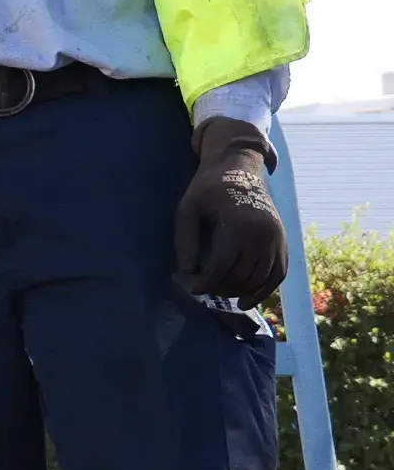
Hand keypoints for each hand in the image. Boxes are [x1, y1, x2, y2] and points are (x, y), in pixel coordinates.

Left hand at [177, 118, 285, 302]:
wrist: (240, 169)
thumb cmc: (208, 188)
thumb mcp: (188, 209)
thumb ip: (185, 240)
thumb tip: (185, 273)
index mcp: (239, 224)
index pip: (223, 264)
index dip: (207, 281)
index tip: (194, 289)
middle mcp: (263, 234)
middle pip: (243, 275)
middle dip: (221, 287)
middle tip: (203, 290)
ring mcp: (277, 239)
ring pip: (261, 279)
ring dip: (240, 292)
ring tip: (219, 293)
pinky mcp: (283, 242)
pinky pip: (278, 274)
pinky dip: (265, 291)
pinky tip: (246, 301)